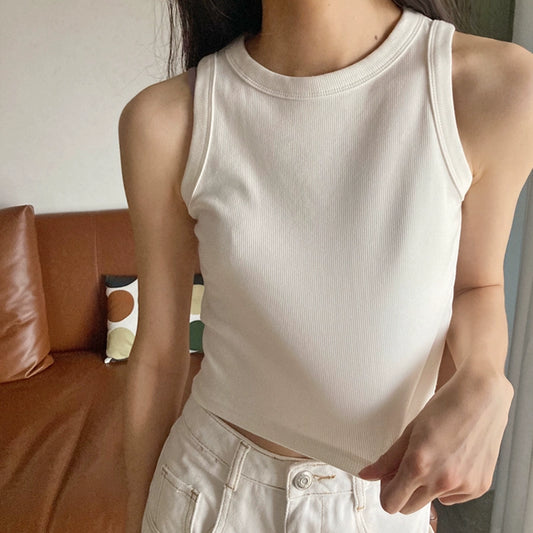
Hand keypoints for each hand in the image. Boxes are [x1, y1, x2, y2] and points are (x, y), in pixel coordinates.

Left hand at [357, 364, 513, 513]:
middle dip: (403, 491)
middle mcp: (441, 481)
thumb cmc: (445, 407)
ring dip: (427, 488)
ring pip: (432, 502)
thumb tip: (367, 475)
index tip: (389, 476)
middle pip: (409, 508)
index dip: (386, 490)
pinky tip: (452, 461)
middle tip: (408, 466)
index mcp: (419, 465)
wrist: (481, 397)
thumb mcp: (410, 430)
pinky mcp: (479, 487)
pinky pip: (454, 498)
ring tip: (434, 458)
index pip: (390, 503)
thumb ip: (387, 458)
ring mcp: (463, 486)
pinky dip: (449, 486)